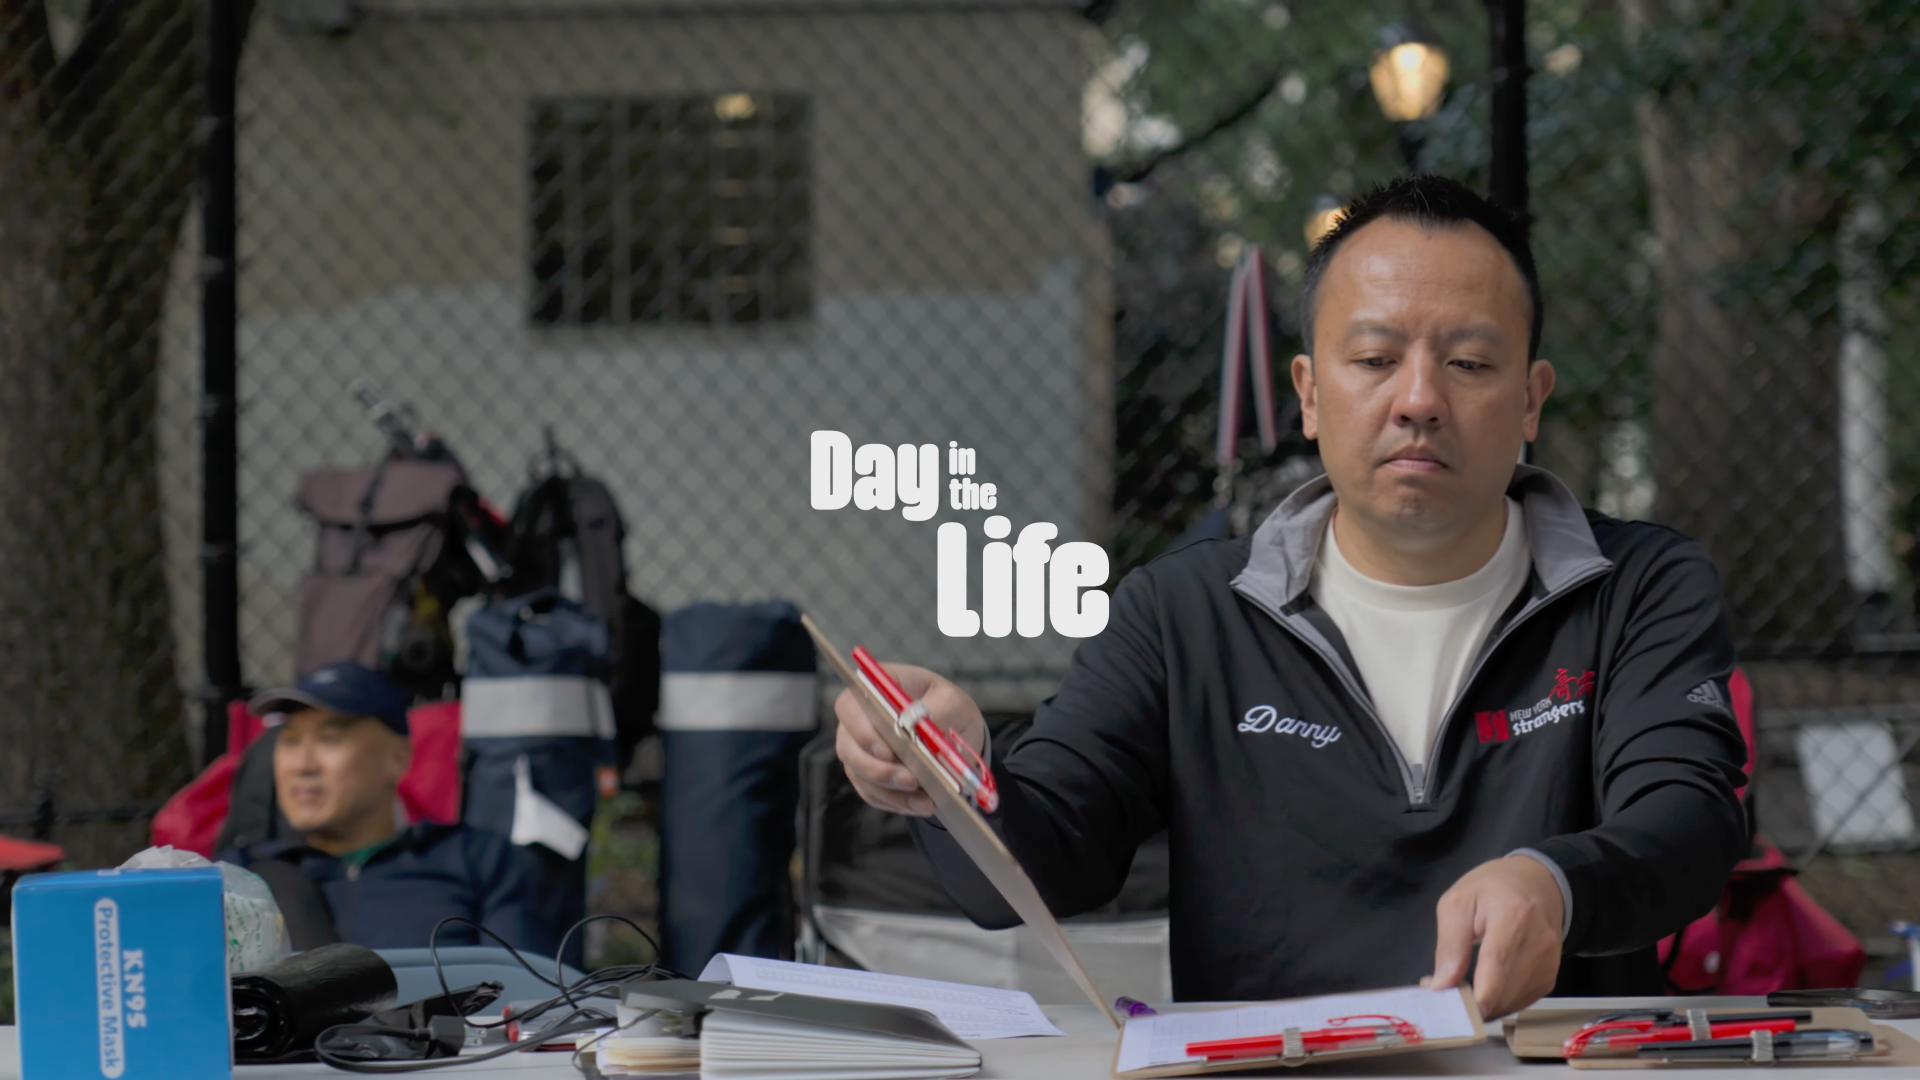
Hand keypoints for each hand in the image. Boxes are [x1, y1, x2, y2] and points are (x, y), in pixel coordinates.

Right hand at [834, 663, 985, 817]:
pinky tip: (921, 804)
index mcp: (875, 690)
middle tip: (911, 780)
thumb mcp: (953, 701)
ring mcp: (860, 749)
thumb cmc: (949, 708)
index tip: (888, 752)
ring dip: (892, 791)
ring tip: (925, 801)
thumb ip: (935, 712)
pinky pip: (874, 794)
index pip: (849, 706)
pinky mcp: (869, 776)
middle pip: (848, 747)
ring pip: (861, 776)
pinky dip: (897, 802)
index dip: (862, 731)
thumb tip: (915, 731)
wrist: (956, 734)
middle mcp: (859, 720)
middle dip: (878, 769)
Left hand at [1424, 855, 1563, 1020]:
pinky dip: (1496, 1002)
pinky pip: (1519, 1002)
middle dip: (1469, 1003)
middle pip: (1503, 992)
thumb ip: (1450, 945)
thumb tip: (1441, 986)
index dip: (1475, 998)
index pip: (1497, 967)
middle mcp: (1539, 944)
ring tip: (1460, 986)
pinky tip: (1481, 988)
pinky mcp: (1550, 978)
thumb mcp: (1458, 903)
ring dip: (1482, 1005)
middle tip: (1442, 992)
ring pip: (1510, 1003)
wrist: (1537, 883)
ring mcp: (1549, 963)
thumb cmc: (1491, 889)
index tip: (1449, 1010)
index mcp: (1513, 917)